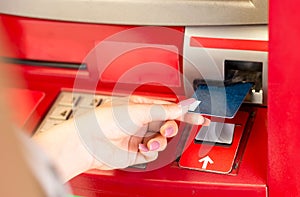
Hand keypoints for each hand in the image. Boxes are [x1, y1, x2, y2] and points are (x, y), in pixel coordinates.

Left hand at [33, 96, 208, 181]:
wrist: (89, 140)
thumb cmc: (106, 119)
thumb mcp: (140, 110)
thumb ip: (166, 109)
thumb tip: (187, 103)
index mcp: (142, 105)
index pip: (169, 108)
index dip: (186, 113)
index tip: (200, 117)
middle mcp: (141, 120)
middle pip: (168, 124)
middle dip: (170, 127)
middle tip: (166, 128)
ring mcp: (139, 136)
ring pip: (162, 140)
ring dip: (160, 140)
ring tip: (151, 140)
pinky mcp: (136, 151)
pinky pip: (153, 152)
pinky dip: (150, 150)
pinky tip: (142, 147)